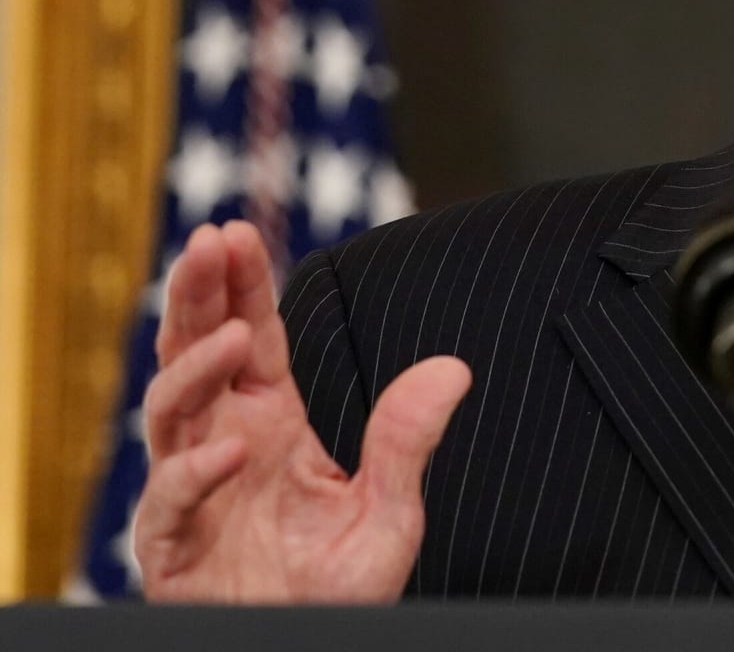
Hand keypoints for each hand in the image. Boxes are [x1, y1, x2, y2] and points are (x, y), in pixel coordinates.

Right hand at [133, 220, 470, 602]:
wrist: (303, 650)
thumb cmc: (338, 588)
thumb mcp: (390, 509)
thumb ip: (408, 440)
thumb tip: (454, 368)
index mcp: (271, 421)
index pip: (252, 338)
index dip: (240, 286)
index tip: (234, 233)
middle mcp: (225, 442)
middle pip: (195, 353)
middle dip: (198, 296)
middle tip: (208, 242)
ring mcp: (193, 491)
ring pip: (169, 412)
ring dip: (195, 369)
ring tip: (231, 337)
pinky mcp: (172, 547)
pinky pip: (171, 500)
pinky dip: (194, 473)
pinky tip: (232, 451)